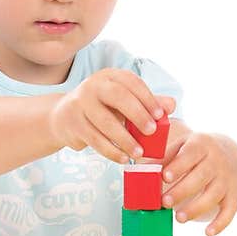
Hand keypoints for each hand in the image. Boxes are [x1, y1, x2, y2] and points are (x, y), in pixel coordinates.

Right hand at [51, 68, 175, 164]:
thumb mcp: (124, 103)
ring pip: (105, 122)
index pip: (131, 82)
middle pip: (118, 96)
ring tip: (139, 153)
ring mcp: (80, 103)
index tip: (160, 115)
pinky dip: (111, 151)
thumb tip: (172, 105)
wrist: (64, 117)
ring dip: (124, 139)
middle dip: (137, 114)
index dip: (147, 98)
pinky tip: (123, 159)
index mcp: (110, 76)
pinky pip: (95, 139)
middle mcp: (93, 85)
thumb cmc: (102, 109)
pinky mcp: (73, 123)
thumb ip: (147, 103)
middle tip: (151, 131)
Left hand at [161, 131, 236, 235]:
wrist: (230, 154)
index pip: (190, 154)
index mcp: (201, 144)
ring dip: (196, 208)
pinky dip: (221, 223)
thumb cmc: (196, 152)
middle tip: (164, 202)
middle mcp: (217, 161)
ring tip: (179, 218)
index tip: (165, 177)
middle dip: (182, 191)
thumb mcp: (182, 146)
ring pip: (213, 195)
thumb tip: (142, 170)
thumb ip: (163, 157)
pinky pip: (230, 210)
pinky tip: (208, 233)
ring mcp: (226, 179)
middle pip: (200, 177)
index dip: (178, 166)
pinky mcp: (233, 194)